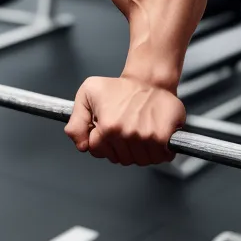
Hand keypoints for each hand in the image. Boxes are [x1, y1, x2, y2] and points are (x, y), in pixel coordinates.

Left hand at [64, 76, 183, 165]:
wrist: (149, 80)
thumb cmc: (119, 87)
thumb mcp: (87, 94)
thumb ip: (76, 122)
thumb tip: (81, 145)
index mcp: (108, 126)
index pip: (97, 151)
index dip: (100, 140)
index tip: (106, 129)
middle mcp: (127, 134)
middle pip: (119, 158)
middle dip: (119, 147)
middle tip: (123, 129)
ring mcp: (146, 138)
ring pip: (139, 161)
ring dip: (139, 151)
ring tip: (137, 133)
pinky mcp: (164, 138)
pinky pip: (159, 158)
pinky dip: (158, 152)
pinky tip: (152, 137)